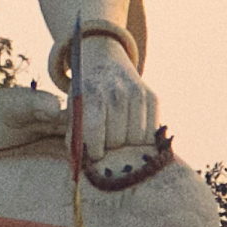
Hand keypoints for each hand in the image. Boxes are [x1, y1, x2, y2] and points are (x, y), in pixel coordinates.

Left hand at [69, 32, 163, 176]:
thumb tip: (82, 166)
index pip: (95, 130)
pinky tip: (132, 128)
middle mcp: (116, 91)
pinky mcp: (153, 97)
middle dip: (111, 147)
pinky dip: (143, 137)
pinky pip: (152, 132)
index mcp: (91, 94)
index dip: (95, 149)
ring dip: (128, 144)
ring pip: (138, 139)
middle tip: (107, 141)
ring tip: (119, 135)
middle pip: (118, 139)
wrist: (103, 59)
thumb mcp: (74, 109)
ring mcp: (137, 92)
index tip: (96, 154)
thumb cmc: (86, 95)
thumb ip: (75, 137)